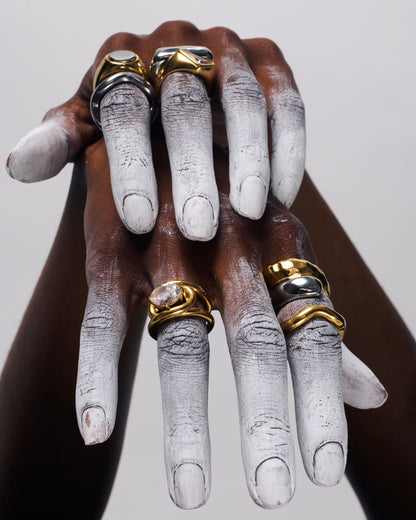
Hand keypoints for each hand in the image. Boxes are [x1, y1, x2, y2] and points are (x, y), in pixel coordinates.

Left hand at [7, 21, 305, 240]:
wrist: (182, 115)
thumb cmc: (131, 132)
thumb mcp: (90, 134)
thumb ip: (60, 142)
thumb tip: (18, 167)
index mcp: (121, 57)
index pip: (123, 106)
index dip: (131, 164)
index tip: (140, 223)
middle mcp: (174, 42)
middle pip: (185, 103)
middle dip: (193, 169)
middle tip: (198, 231)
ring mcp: (228, 49)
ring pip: (243, 99)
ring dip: (248, 158)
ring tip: (250, 212)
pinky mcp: (271, 63)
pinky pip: (286, 103)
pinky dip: (287, 147)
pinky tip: (283, 194)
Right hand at [76, 138, 385, 508]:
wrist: (167, 125)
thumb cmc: (233, 201)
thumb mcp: (282, 253)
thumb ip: (319, 323)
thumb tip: (375, 394)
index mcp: (279, 251)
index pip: (310, 335)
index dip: (320, 402)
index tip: (324, 471)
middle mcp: (231, 252)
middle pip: (255, 345)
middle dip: (264, 421)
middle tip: (276, 497)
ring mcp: (168, 251)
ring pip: (181, 342)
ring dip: (187, 420)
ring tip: (192, 494)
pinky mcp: (113, 250)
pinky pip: (102, 320)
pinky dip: (98, 375)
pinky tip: (96, 429)